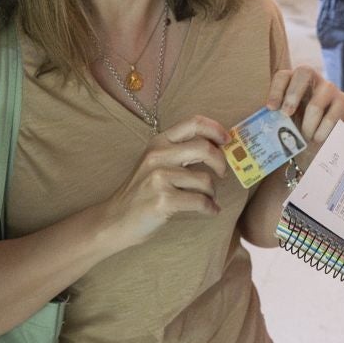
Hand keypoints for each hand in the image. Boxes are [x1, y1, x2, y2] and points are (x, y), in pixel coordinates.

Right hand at [105, 116, 229, 248]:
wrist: (116, 220)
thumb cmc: (142, 192)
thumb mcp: (155, 162)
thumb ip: (180, 151)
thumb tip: (218, 146)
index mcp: (158, 142)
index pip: (193, 123)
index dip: (216, 129)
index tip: (227, 139)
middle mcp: (158, 156)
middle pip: (205, 148)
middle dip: (221, 162)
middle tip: (223, 174)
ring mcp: (159, 178)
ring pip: (205, 180)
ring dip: (212, 192)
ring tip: (207, 199)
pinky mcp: (163, 200)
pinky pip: (201, 201)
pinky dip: (210, 208)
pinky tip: (209, 211)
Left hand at [266, 65, 343, 152]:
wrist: (320, 145)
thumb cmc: (297, 130)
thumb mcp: (284, 122)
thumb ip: (275, 117)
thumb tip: (260, 122)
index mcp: (293, 81)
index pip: (283, 76)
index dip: (276, 90)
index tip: (270, 108)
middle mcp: (313, 79)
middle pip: (304, 72)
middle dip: (292, 95)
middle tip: (286, 115)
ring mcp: (330, 88)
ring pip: (316, 103)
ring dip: (308, 125)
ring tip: (306, 137)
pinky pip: (331, 117)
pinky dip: (322, 132)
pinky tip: (319, 138)